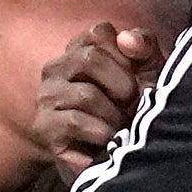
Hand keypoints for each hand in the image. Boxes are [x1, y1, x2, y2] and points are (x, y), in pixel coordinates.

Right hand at [26, 25, 157, 167]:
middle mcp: (57, 68)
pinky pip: (75, 122)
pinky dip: (102, 134)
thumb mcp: (147, 76)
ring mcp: (47, 97)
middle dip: (121, 85)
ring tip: (120, 128)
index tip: (135, 78)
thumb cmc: (132, 110)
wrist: (109, 159)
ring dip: (114, 116)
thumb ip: (145, 49)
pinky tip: (108, 142)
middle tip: (131, 106)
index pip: (99, 32)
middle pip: (89, 58)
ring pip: (85, 94)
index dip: (125, 56)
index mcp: (80, 49)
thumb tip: (128, 39)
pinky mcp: (44, 127)